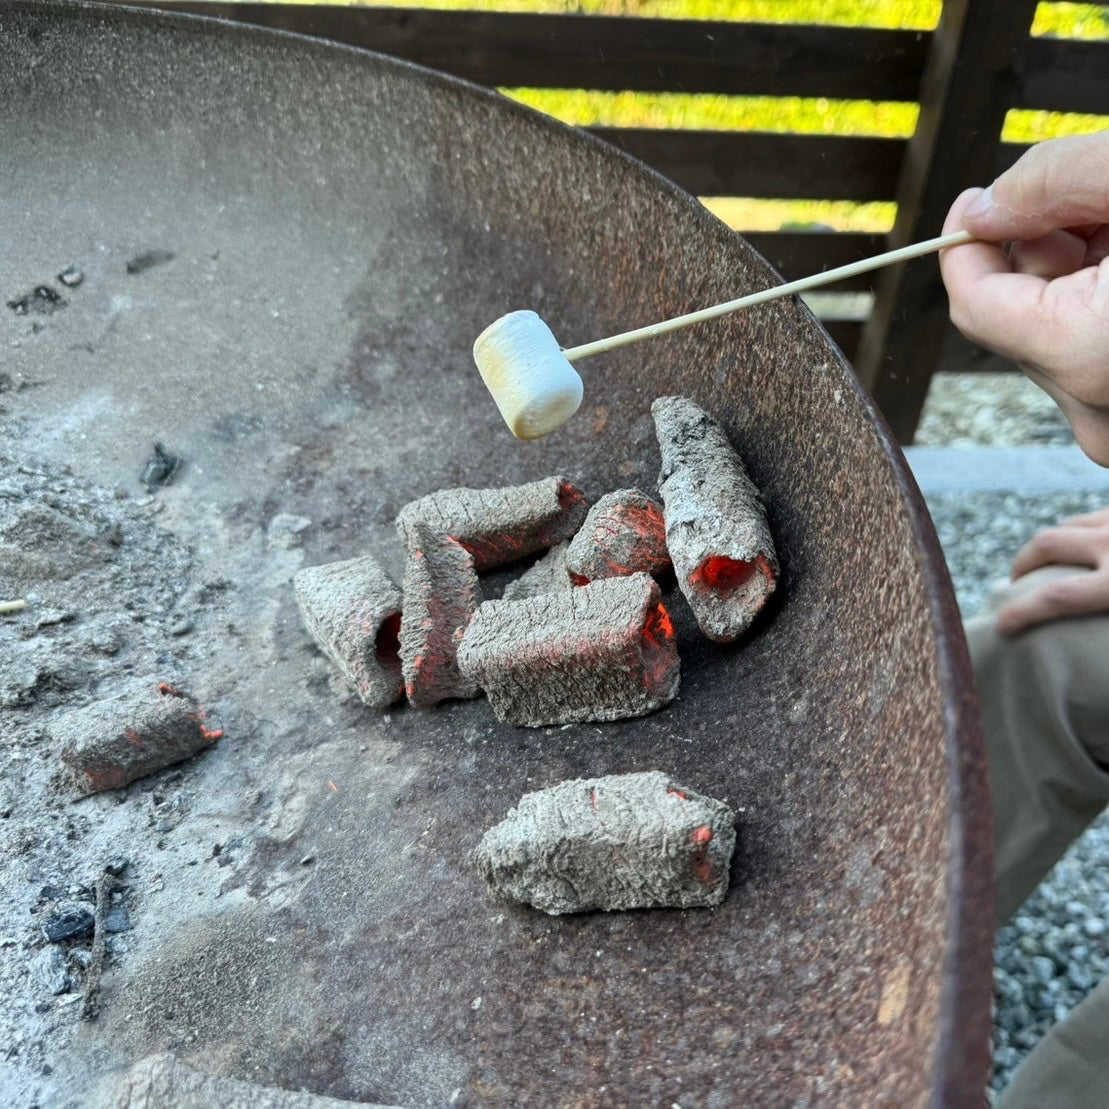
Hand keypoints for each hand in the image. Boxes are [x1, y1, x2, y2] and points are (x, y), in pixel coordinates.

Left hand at [938, 131, 1108, 464]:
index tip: (973, 203)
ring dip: (1081, 270)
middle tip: (1090, 196)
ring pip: (1063, 331)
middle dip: (1040, 246)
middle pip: (1020, 313)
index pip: (974, 302)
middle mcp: (1101, 413)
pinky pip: (1099, 353)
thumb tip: (984, 209)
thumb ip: (1055, 181)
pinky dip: (1108, 301)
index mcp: (1088, 357)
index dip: (963, 245)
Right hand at [996, 506, 1108, 633]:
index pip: (1057, 596)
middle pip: (1048, 544)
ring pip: (1070, 524)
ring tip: (1053, 566)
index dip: (1021, 612)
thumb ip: (1104, 623)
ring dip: (1052, 545)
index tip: (1002, 625)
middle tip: (1017, 584)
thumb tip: (1097, 677)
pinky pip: (1096, 515)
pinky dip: (1083, 532)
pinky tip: (1092, 548)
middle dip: (1023, 565)